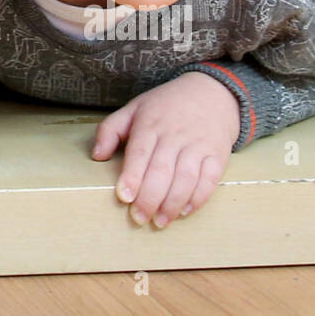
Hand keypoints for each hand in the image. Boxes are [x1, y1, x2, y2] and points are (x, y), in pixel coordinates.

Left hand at [92, 72, 240, 227]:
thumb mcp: (134, 108)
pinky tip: (184, 211)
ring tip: (160, 222)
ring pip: (186, 179)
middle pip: (162, 171)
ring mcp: (198, 145)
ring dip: (172, 204)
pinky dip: (198, 198)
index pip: (140, 153)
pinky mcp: (217, 155)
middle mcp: (175, 135)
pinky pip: (210, 180)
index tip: (124, 197)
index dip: (132, 177)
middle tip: (139, 218)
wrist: (211, 93)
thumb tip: (97, 155)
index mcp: (151, 124)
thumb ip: (111, 129)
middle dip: (150, 198)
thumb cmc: (166, 105)